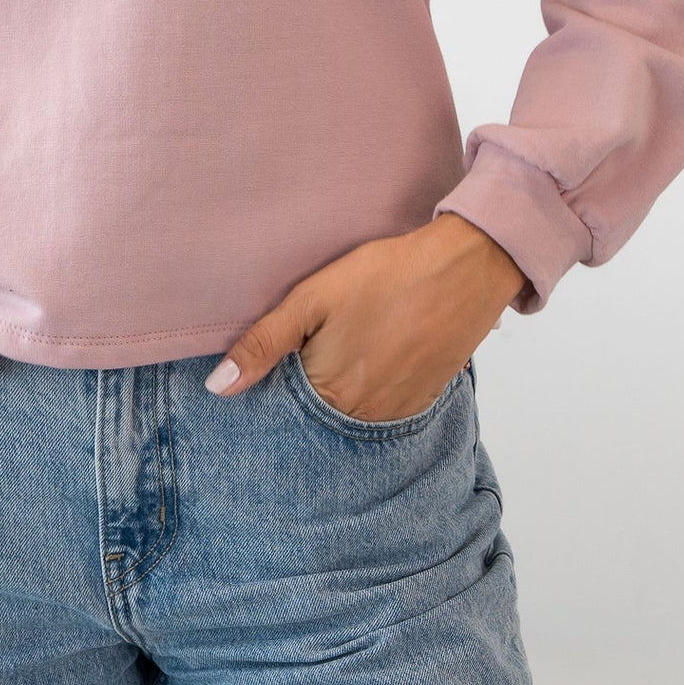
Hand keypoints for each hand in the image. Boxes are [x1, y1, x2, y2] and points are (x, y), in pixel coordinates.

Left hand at [204, 211, 525, 421]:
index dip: (274, 386)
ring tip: (347, 347)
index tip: (276, 363)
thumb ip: (263, 344)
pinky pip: (383, 409)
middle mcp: (364, 417)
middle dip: (305, 392)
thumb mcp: (312, 299)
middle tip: (316, 346)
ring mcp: (398, 413)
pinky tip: (373, 355)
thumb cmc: (386, 275)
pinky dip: (371, 390)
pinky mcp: (423, 400)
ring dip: (339, 392)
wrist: (465, 267)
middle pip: (317, 416)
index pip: (283, 411)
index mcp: (330, 394)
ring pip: (350, 415)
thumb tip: (217, 388)